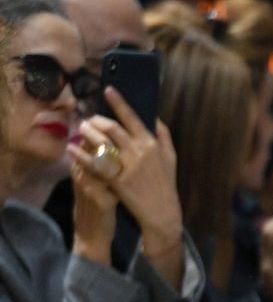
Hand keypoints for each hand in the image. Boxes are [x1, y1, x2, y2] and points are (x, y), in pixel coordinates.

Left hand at [71, 98, 184, 283]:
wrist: (161, 212)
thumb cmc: (166, 184)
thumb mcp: (171, 157)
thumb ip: (163, 135)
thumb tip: (154, 116)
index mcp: (151, 143)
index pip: (132, 117)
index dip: (118, 102)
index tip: (107, 89)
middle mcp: (138, 151)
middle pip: (112, 127)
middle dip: (96, 120)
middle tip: (87, 119)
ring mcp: (126, 165)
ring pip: (101, 142)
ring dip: (87, 133)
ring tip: (80, 130)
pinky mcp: (115, 179)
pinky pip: (94, 163)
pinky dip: (80, 154)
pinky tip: (71, 149)